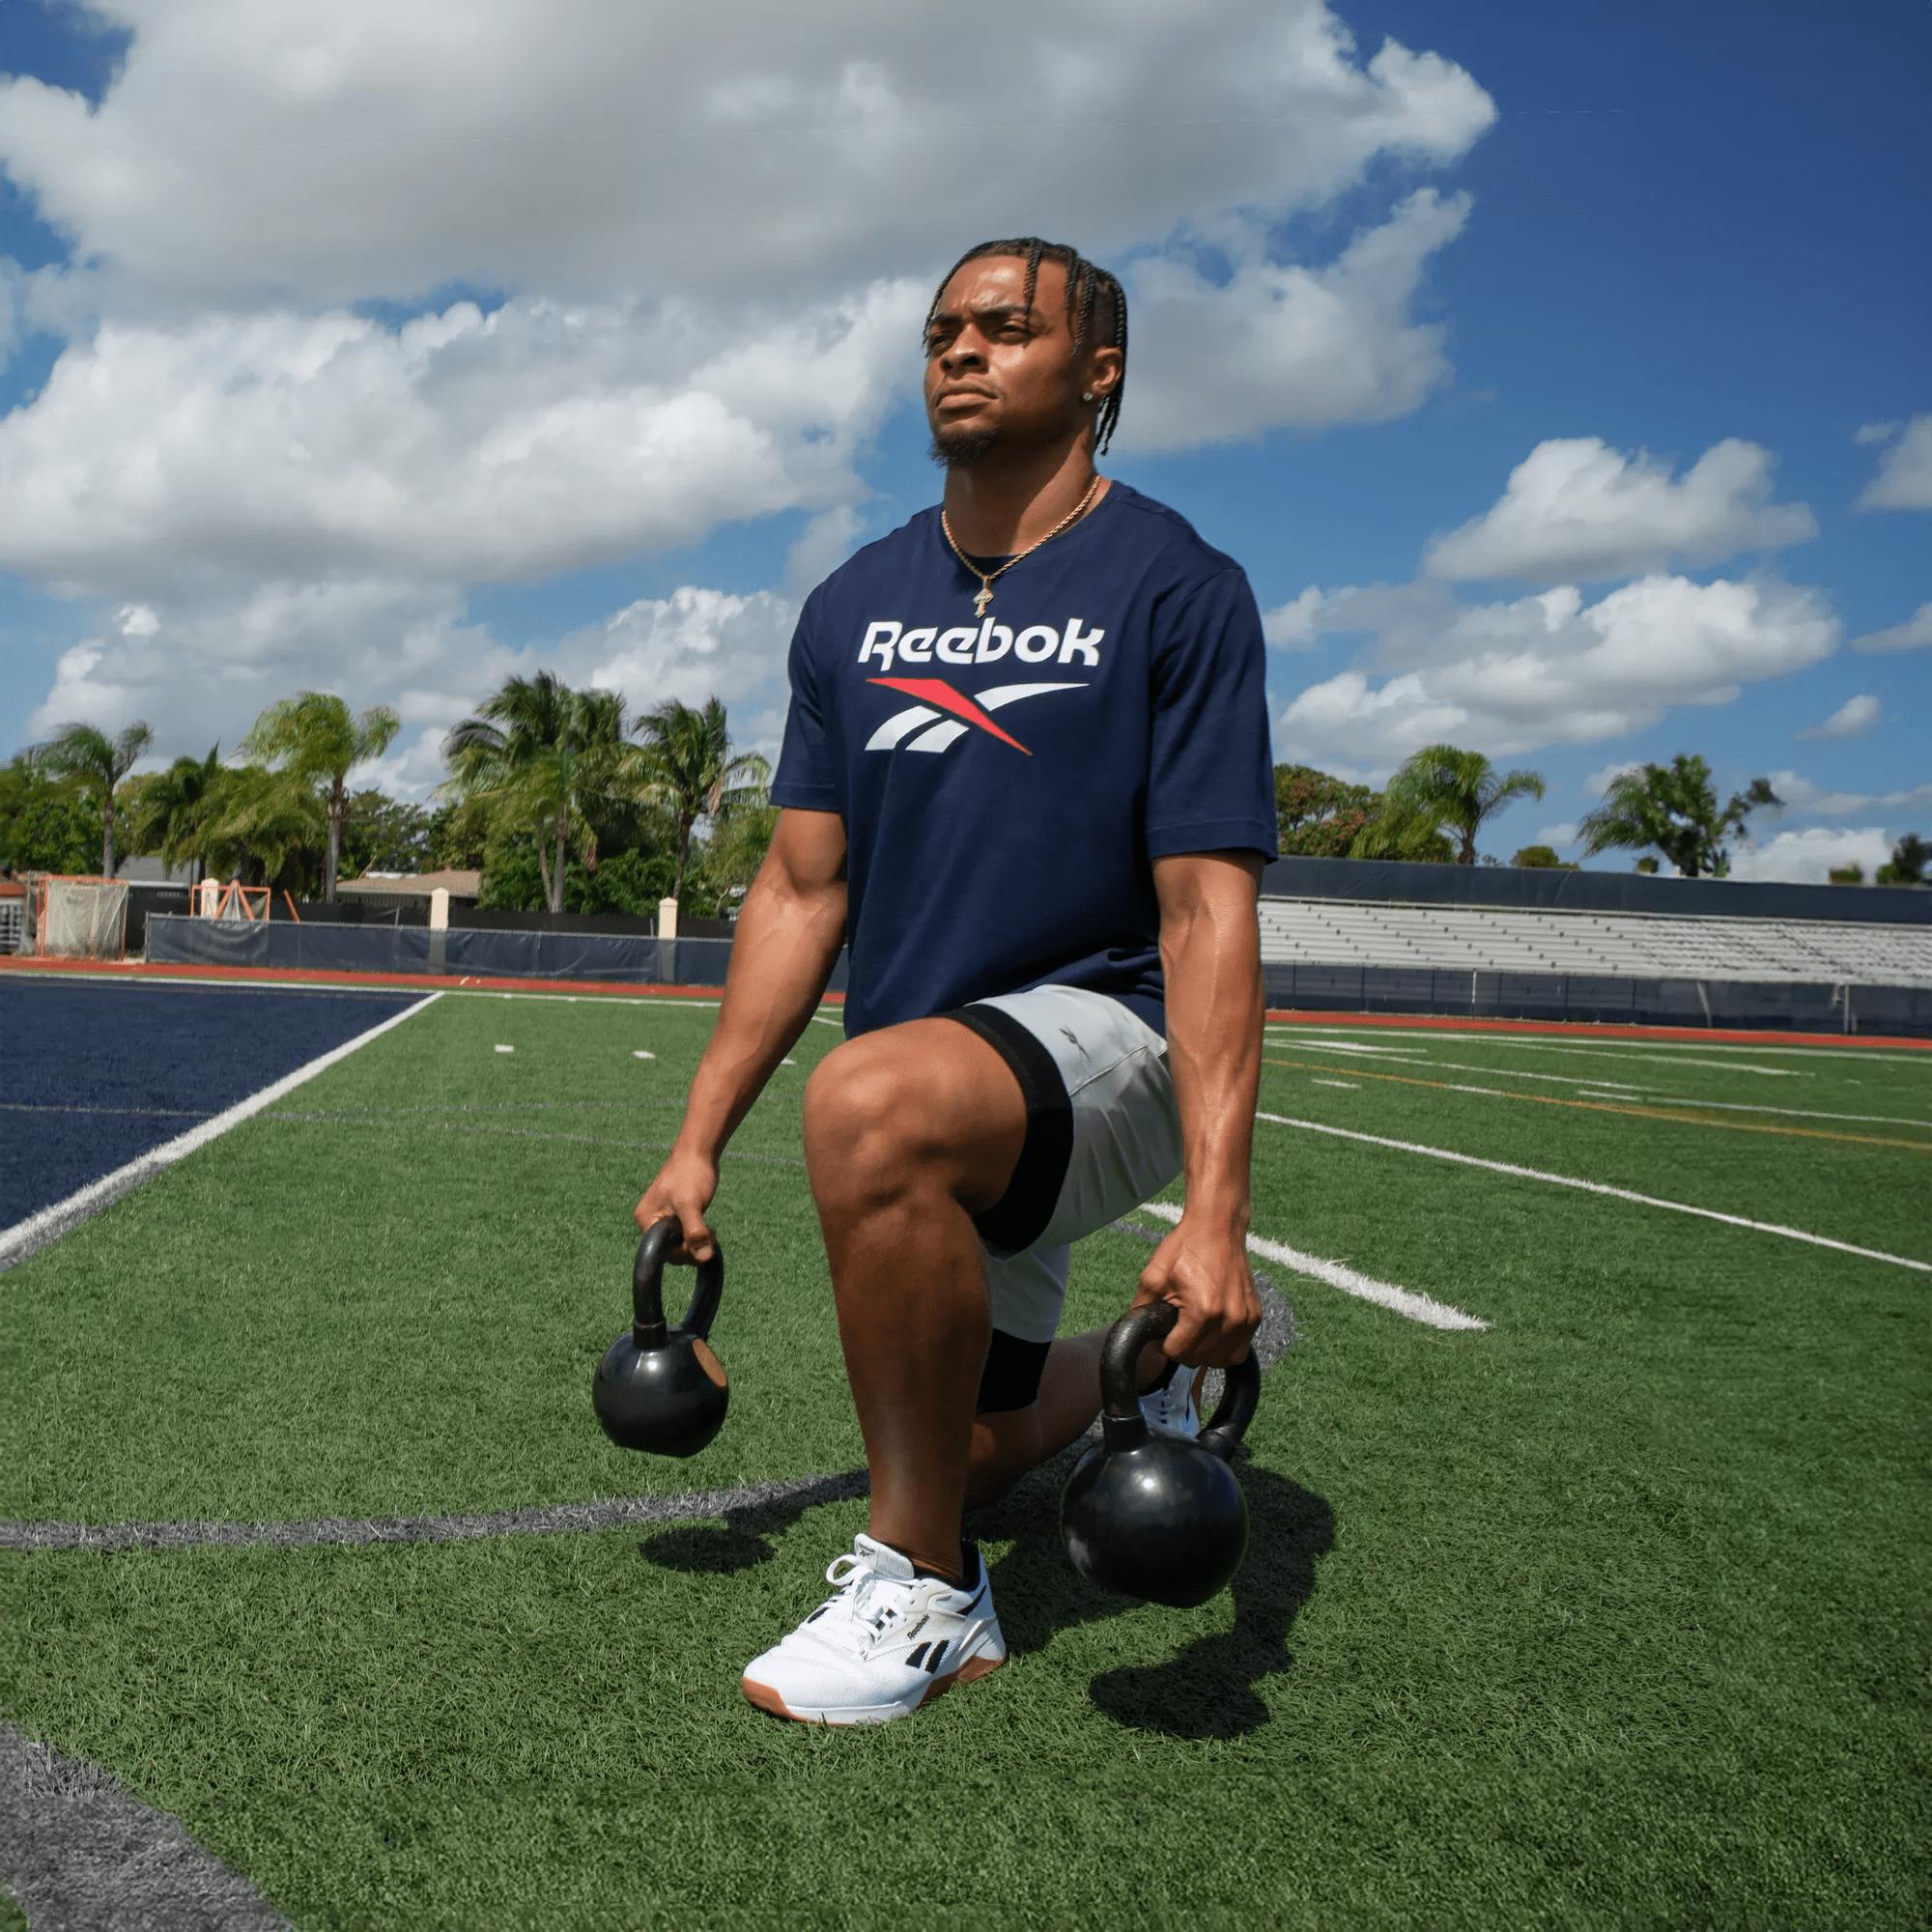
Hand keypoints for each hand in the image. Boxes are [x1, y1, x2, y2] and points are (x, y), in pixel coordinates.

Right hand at [634, 1146, 720, 1263]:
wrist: (698, 1150)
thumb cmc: (691, 1174)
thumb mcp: (691, 1204)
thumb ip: (695, 1231)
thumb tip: (703, 1258)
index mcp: (646, 1220)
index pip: (661, 1252)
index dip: (682, 1253)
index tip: (702, 1244)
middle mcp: (650, 1220)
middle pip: (670, 1249)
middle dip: (691, 1247)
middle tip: (711, 1235)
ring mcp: (663, 1217)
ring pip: (679, 1242)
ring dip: (696, 1241)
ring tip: (712, 1231)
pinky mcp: (675, 1214)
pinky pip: (684, 1233)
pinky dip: (697, 1234)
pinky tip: (709, 1229)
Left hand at [1132, 1213, 1258, 1367]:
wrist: (1218, 1226)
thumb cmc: (1186, 1247)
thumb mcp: (1154, 1275)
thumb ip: (1141, 1308)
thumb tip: (1138, 1334)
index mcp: (1203, 1311)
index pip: (1178, 1353)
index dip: (1164, 1344)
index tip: (1163, 1329)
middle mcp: (1229, 1319)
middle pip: (1199, 1359)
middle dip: (1183, 1348)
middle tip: (1177, 1326)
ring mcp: (1245, 1320)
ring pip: (1221, 1361)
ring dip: (1204, 1353)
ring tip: (1194, 1331)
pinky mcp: (1255, 1317)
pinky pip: (1238, 1351)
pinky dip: (1223, 1349)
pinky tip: (1211, 1332)